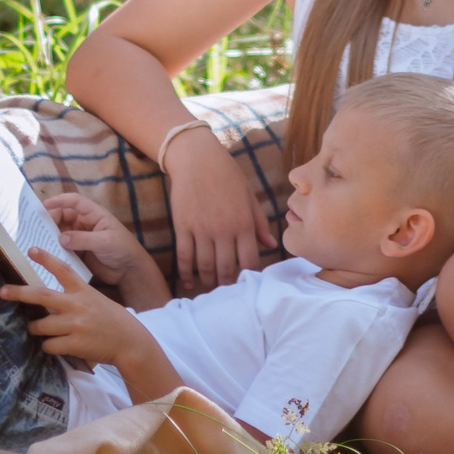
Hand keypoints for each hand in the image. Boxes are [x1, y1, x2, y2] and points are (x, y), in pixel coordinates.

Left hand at [1, 251, 149, 362]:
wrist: (130, 342)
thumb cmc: (112, 320)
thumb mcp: (96, 300)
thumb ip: (74, 298)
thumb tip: (46, 302)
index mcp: (83, 291)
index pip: (63, 270)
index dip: (46, 259)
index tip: (31, 250)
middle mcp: (77, 305)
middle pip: (41, 296)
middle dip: (18, 293)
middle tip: (2, 291)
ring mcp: (75, 325)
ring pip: (40, 326)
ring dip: (36, 329)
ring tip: (39, 329)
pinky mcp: (74, 344)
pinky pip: (49, 345)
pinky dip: (50, 346)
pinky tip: (60, 345)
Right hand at [42, 191, 170, 308]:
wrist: (130, 271)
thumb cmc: (123, 250)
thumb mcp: (105, 242)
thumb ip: (83, 239)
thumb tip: (61, 238)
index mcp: (94, 214)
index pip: (74, 201)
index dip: (59, 200)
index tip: (44, 205)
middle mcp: (84, 223)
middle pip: (62, 216)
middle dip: (49, 220)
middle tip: (35, 229)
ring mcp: (79, 238)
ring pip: (59, 232)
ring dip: (49, 235)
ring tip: (35, 241)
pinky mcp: (76, 252)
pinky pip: (61, 248)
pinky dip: (52, 249)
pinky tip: (43, 254)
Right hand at [163, 128, 275, 294]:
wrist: (197, 158)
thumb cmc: (228, 175)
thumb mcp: (249, 196)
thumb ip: (259, 222)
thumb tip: (271, 245)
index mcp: (244, 223)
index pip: (249, 260)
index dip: (249, 277)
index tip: (248, 285)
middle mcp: (223, 230)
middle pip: (226, 268)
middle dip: (227, 284)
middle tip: (228, 295)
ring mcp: (201, 229)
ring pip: (205, 266)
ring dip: (208, 282)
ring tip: (210, 291)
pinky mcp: (183, 226)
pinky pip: (184, 256)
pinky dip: (185, 273)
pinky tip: (189, 283)